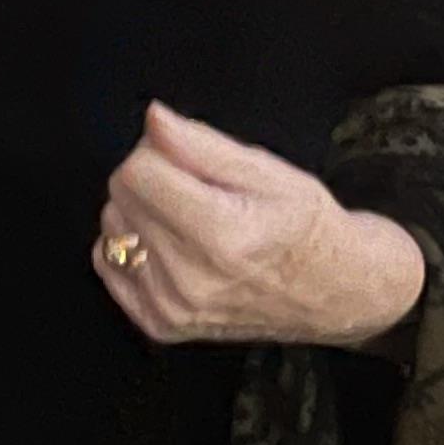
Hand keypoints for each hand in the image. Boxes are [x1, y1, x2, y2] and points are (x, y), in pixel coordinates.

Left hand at [95, 101, 424, 348]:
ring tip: (188, 219)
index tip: (187, 158)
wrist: (334, 292)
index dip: (159, 152)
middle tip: (196, 188)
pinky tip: (169, 245)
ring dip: (141, 213)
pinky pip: (109, 264)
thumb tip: (153, 119)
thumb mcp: (268, 171)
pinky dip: (131, 247)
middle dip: (151, 179)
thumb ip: (203, 144)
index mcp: (220, 234)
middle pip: (121, 197)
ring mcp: (172, 307)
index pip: (137, 171)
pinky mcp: (161, 324)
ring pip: (113, 228)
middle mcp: (190, 278)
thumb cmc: (306, 227)